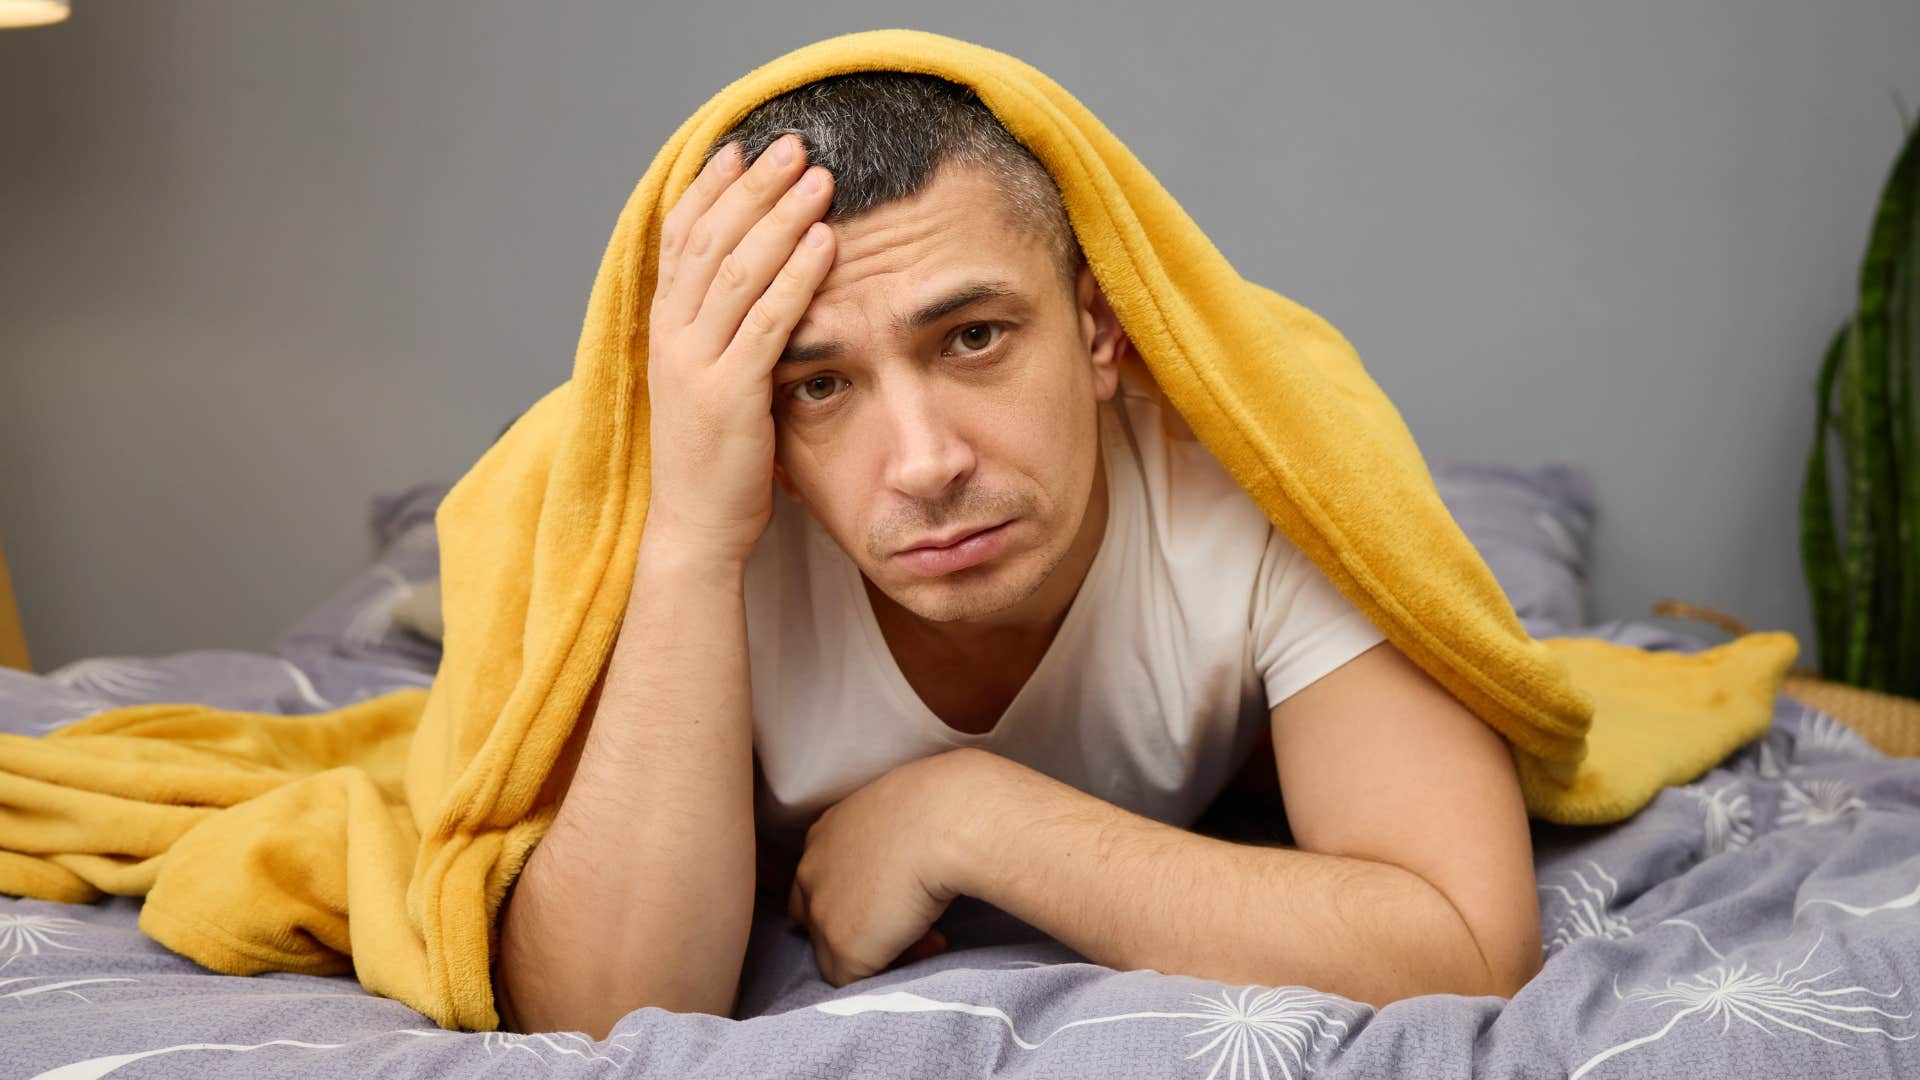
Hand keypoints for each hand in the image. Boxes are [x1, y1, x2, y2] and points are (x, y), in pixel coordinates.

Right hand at [642, 133, 836, 565]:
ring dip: (781, 217)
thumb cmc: (713, 461)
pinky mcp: (730, 395)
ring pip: (738, 270)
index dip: (710, 190)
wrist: (694, 531)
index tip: (740, 150)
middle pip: (710, 241)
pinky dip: (797, 276)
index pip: (680, 240)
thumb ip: (723, 336)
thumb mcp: (709, 382)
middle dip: (754, 188)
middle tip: (794, 146)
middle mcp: (671, 338)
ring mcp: (696, 364)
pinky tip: (825, 242)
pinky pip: (767, 321)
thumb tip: (759, 288)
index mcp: (663, 330)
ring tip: (820, 178)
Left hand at [787, 749, 984, 986]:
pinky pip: (857, 980)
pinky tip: (932, 943)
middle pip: (819, 915)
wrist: (942, 819)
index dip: (860, 893)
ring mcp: (821, 911)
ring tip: (930, 936)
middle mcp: (811, 870)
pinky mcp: (842, 947)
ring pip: (837, 951)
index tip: (902, 889)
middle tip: (908, 920)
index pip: (824, 877)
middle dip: (860, 925)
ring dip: (881, 948)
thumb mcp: (901, 812)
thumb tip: (910, 858)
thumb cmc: (938, 803)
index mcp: (825, 833)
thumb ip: (890, 838)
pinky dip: (894, 969)